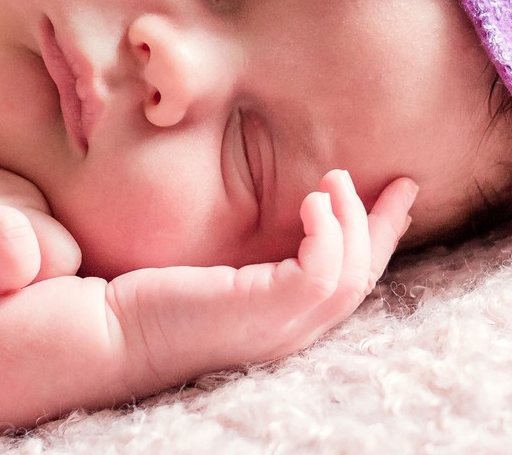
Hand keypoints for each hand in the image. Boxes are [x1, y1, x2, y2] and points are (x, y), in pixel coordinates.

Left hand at [104, 169, 417, 386]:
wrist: (109, 331)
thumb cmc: (150, 298)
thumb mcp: (215, 267)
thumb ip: (250, 251)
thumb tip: (274, 202)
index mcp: (285, 321)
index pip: (350, 282)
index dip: (378, 239)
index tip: (396, 196)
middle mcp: (291, 332)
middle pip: (364, 280)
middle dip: (386, 228)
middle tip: (402, 183)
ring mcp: (280, 328)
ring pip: (350, 275)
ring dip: (353, 221)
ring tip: (336, 179)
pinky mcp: (262, 312)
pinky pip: (320, 271)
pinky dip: (328, 231)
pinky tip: (312, 199)